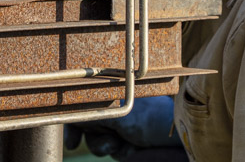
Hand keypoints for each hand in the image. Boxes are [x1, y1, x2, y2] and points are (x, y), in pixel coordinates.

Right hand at [63, 96, 179, 158]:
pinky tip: (130, 149)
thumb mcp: (117, 114)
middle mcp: (113, 108)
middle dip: (92, 136)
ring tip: (120, 144)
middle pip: (86, 126)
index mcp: (110, 92)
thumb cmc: (151, 117)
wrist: (178, 138)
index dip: (72, 120)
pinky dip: (118, 151)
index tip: (70, 139)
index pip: (82, 104)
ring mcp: (120, 127)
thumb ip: (90, 114)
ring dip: (104, 145)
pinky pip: (112, 151)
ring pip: (96, 141)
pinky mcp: (127, 143)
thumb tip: (66, 113)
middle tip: (94, 142)